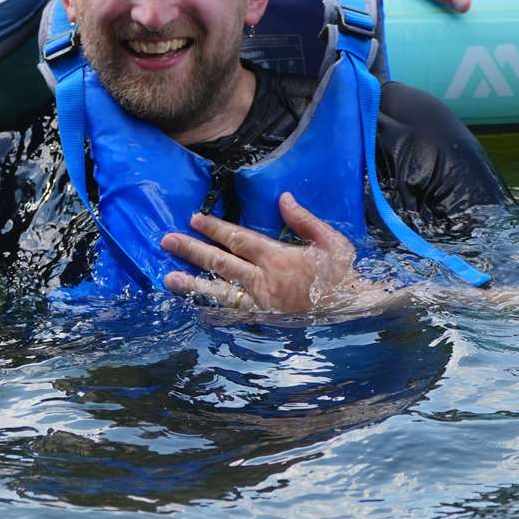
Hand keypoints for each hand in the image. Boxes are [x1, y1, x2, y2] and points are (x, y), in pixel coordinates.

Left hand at [161, 192, 360, 313]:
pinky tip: (194, 308)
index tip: (194, 219)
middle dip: (192, 251)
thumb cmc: (342, 274)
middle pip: (221, 263)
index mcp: (278, 258)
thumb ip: (305, 220)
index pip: (238, 239)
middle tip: (166, 241)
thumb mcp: (331, 241)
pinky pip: (233, 315)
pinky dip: (213, 311)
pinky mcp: (263, 320)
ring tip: (169, 279)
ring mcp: (261, 303)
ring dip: (193, 285)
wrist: (352, 310)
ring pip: (220, 292)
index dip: (215, 228)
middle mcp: (263, 281)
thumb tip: (283, 198)